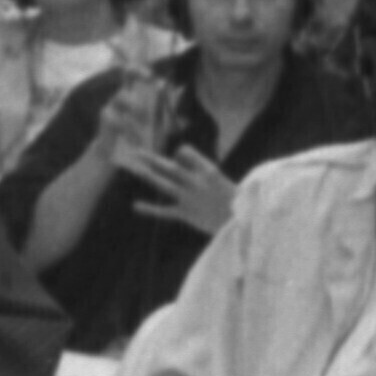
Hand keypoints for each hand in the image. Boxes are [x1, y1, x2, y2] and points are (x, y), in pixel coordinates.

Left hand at [113, 140, 240, 236]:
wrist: (244, 223)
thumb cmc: (235, 200)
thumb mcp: (219, 179)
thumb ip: (199, 168)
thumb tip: (178, 154)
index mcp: (209, 171)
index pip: (186, 152)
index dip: (180, 153)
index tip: (176, 156)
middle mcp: (197, 182)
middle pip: (170, 166)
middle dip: (151, 159)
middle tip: (135, 152)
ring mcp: (190, 198)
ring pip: (164, 183)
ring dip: (147, 175)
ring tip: (132, 168)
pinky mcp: (186, 214)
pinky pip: (165, 210)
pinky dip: (150, 208)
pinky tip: (135, 205)